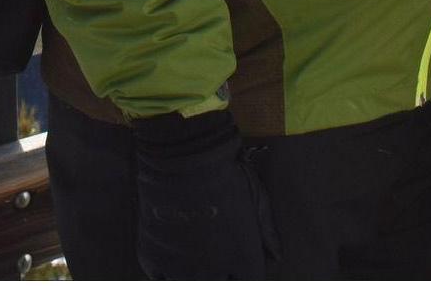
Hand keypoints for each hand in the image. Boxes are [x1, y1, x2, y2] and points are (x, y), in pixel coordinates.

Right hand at [132, 108, 270, 279]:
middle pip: (221, 283)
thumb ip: (267, 231)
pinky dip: (167, 270)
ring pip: (190, 283)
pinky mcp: (154, 259)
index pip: (250, 280)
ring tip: (195, 253)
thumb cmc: (226, 174)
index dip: (246, 270)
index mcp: (242, 261)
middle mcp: (212, 273)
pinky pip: (161, 277)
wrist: (185, 158)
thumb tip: (276, 256)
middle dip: (223, 272)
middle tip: (217, 249)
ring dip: (195, 273)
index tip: (242, 259)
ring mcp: (181, 269)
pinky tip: (172, 253)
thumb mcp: (257, 197)